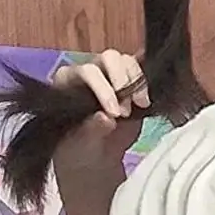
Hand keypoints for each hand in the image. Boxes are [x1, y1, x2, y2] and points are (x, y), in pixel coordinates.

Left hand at [52, 50, 149, 200]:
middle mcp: (89, 71)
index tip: (114, 113)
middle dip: (123, 82)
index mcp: (68, 80)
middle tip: (126, 111)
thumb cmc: (80, 147)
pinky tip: (145, 102)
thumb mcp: (81, 143)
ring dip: (137, 83)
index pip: (88, 71)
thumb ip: (92, 129)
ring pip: (127, 61)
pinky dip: (146, 84)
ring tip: (138, 106)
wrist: (96, 155)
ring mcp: (110, 75)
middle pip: (110, 58)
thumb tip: (106, 118)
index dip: (104, 89)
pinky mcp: (129, 82)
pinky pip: (140, 71)